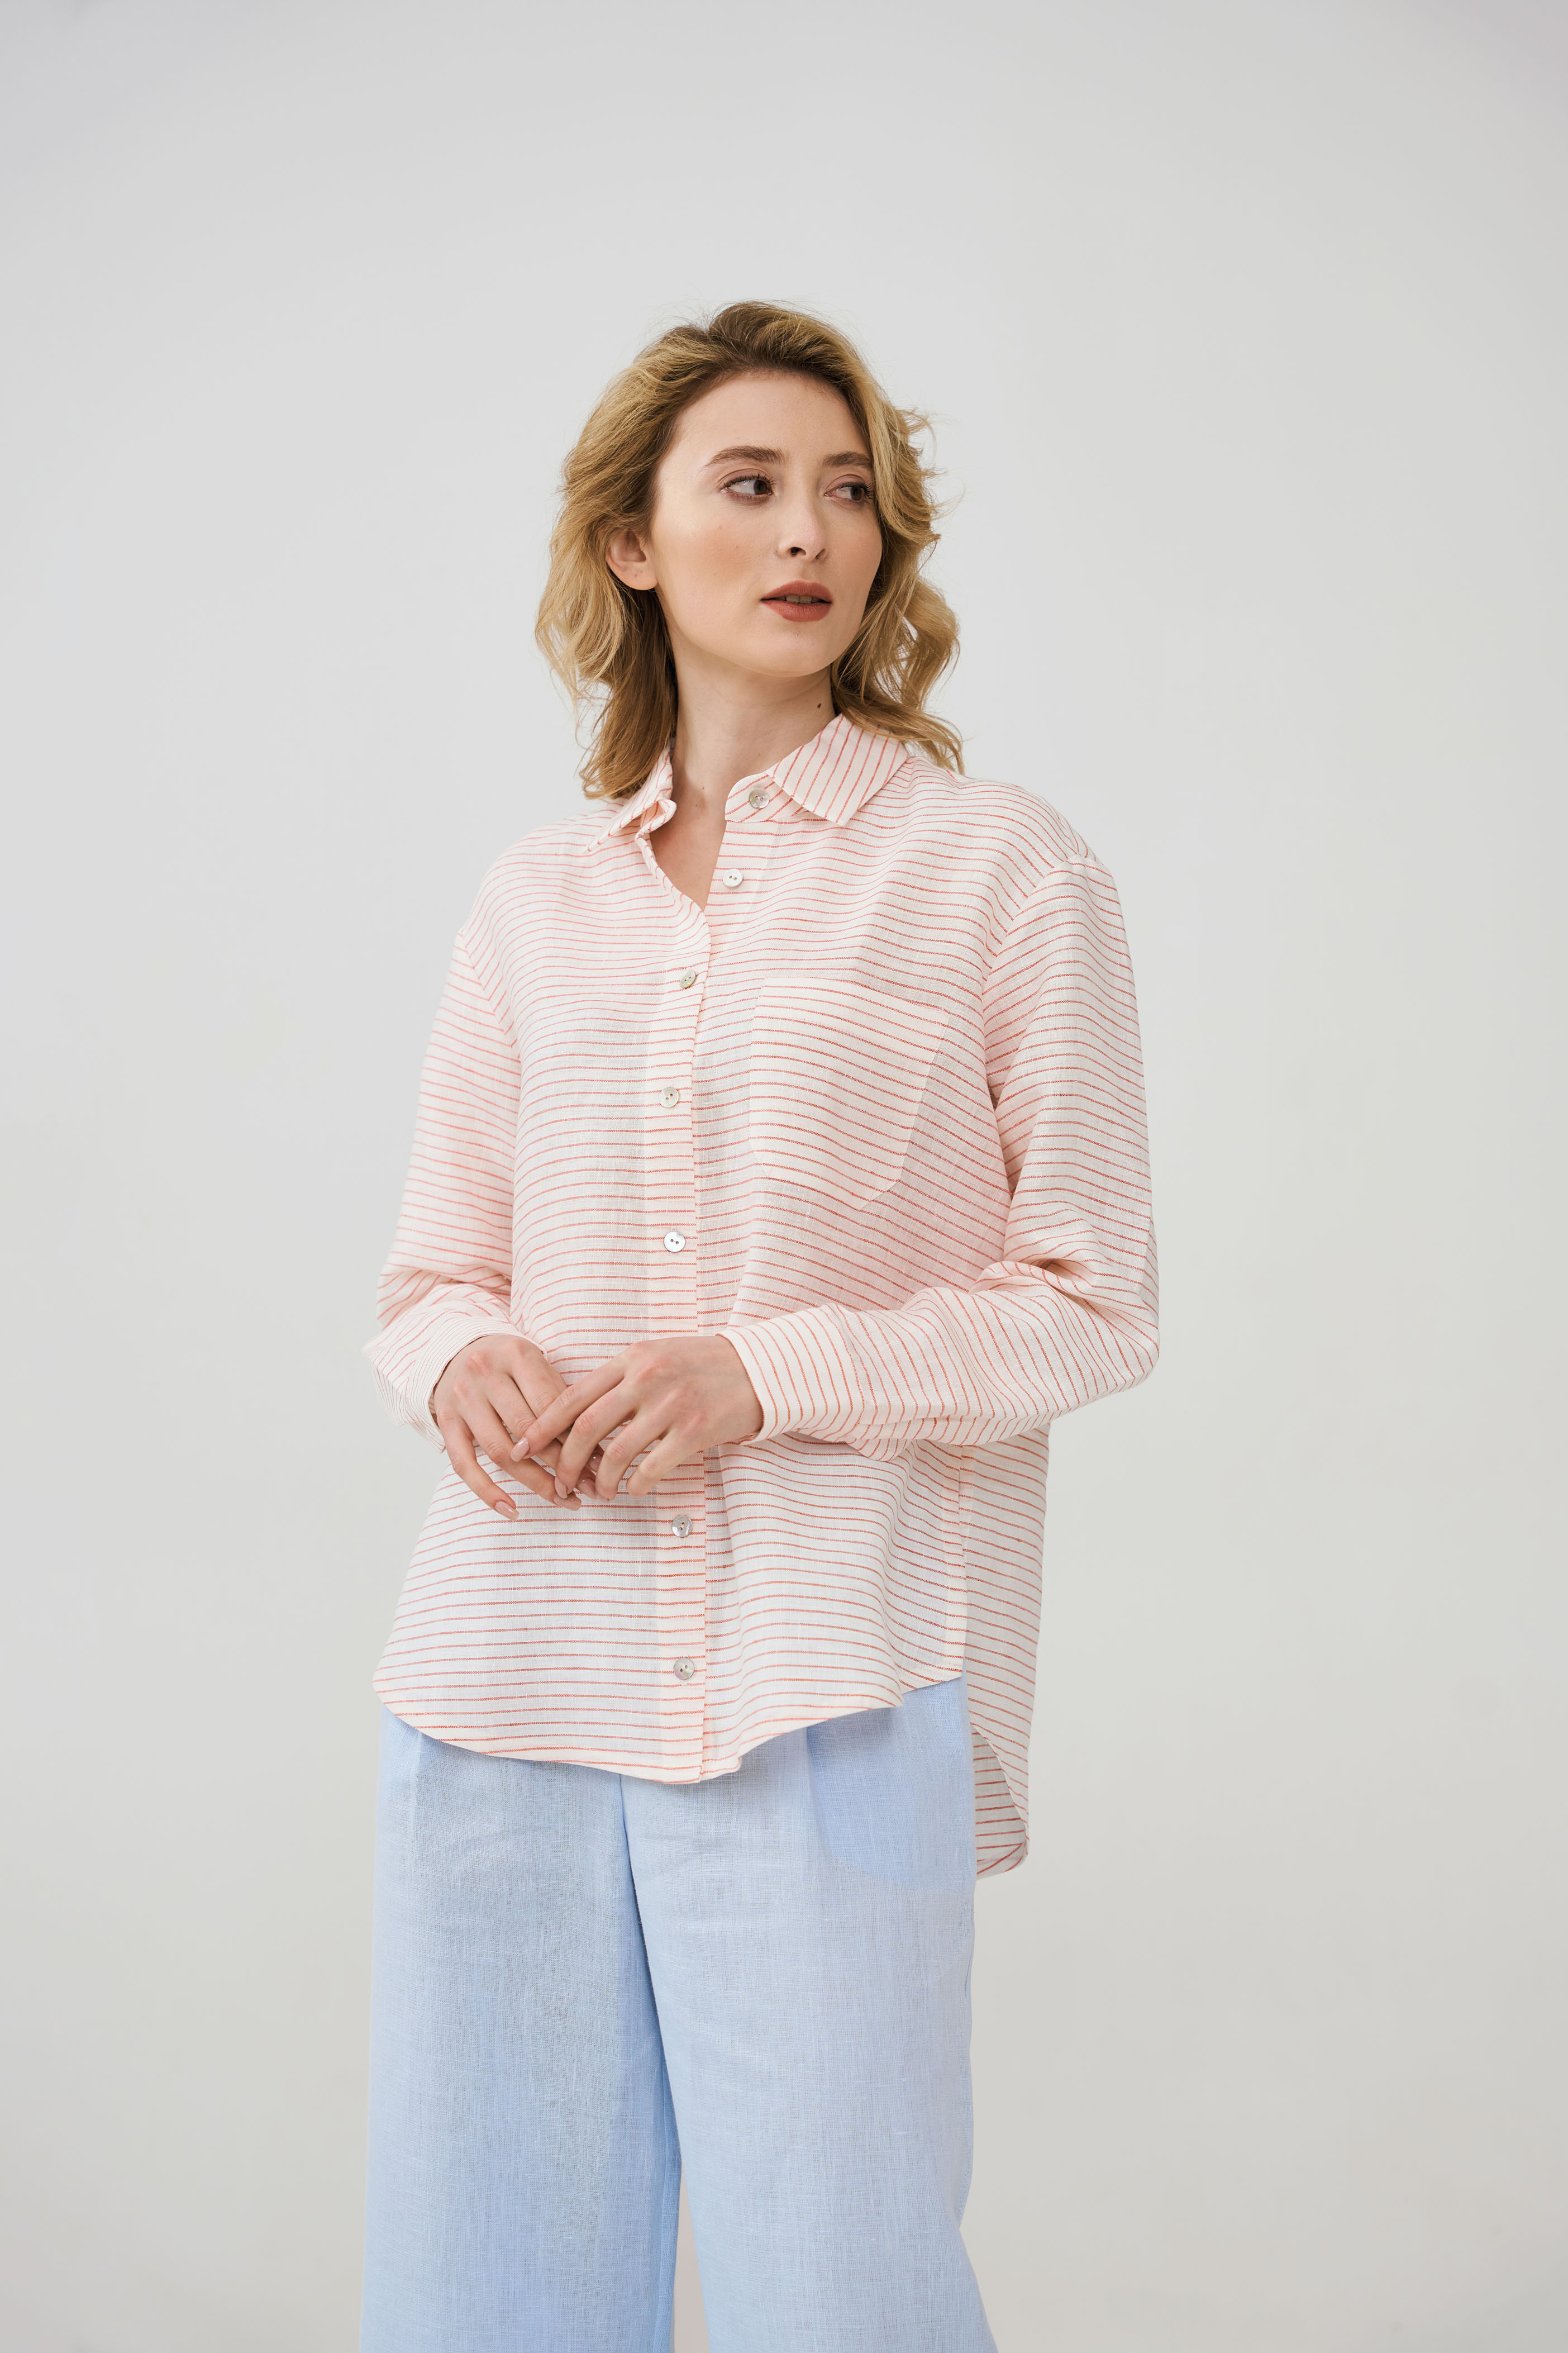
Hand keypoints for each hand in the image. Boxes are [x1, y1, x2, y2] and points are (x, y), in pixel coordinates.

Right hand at [432, 1334, 596, 1517]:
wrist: (455, 1352)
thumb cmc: (509, 1364)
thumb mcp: (537, 1366)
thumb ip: (563, 1400)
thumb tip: (599, 1450)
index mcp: (516, 1354)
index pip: (550, 1403)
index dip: (575, 1437)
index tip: (599, 1464)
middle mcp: (485, 1373)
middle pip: (527, 1429)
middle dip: (561, 1463)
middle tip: (587, 1487)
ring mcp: (462, 1399)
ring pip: (500, 1451)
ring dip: (535, 1482)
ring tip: (563, 1499)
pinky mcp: (445, 1422)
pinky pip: (464, 1464)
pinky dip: (487, 1491)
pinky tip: (512, 1510)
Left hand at [516, 1334, 762, 1500]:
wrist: (760, 1368)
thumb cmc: (703, 1365)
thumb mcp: (656, 1357)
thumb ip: (620, 1378)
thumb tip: (578, 1412)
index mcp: (632, 1359)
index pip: (573, 1395)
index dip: (542, 1426)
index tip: (523, 1447)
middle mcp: (647, 1378)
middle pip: (586, 1427)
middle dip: (564, 1462)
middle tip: (559, 1483)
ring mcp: (672, 1405)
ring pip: (616, 1453)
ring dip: (600, 1481)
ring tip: (600, 1493)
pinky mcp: (695, 1430)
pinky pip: (652, 1467)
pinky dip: (636, 1484)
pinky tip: (634, 1489)